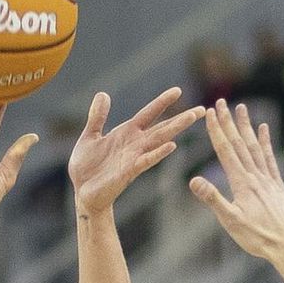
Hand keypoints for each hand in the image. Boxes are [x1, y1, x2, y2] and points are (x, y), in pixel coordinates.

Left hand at [70, 87, 201, 217]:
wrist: (81, 191)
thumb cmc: (86, 166)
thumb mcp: (90, 135)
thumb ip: (98, 116)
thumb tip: (104, 94)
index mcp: (127, 133)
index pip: (149, 113)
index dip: (162, 102)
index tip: (178, 91)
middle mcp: (135, 144)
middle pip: (163, 127)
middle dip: (181, 118)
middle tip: (202, 110)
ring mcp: (134, 157)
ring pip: (159, 140)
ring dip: (175, 128)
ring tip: (192, 117)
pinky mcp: (129, 171)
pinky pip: (146, 160)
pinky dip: (159, 152)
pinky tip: (172, 145)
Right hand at [189, 99, 283, 263]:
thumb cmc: (257, 238)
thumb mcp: (230, 221)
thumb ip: (213, 199)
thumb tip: (194, 180)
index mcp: (241, 183)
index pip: (226, 150)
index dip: (216, 130)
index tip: (209, 112)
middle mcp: (255, 176)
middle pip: (239, 144)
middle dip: (228, 122)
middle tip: (221, 102)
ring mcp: (268, 179)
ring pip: (255, 147)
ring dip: (246, 127)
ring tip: (242, 108)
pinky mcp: (277, 186)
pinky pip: (270, 158)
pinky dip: (265, 142)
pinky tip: (264, 129)